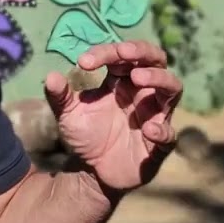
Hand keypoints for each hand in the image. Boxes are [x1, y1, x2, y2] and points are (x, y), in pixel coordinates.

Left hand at [44, 40, 182, 192]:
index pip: (121, 56)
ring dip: (158, 78)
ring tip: (137, 78)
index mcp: (121, 82)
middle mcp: (142, 93)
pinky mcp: (159, 143)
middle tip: (123, 52)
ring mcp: (155, 116)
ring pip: (172, 88)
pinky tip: (147, 129)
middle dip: (142, 52)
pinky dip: (162, 130)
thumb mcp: (67, 114)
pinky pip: (170, 134)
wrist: (92, 171)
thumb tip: (51, 76)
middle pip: (156, 60)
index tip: (83, 62)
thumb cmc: (85, 135)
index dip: (105, 53)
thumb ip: (59, 96)